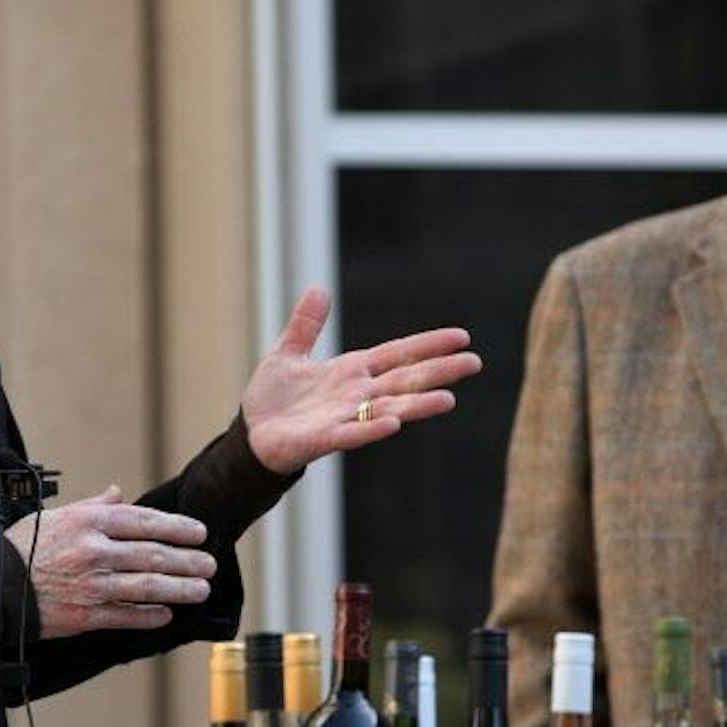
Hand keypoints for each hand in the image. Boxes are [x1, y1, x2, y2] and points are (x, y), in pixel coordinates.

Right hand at [4, 486, 217, 639]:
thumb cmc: (21, 548)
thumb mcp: (55, 515)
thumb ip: (92, 506)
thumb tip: (117, 493)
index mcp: (88, 523)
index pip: (144, 522)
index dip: (177, 528)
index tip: (199, 533)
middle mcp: (93, 552)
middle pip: (153, 556)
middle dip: (187, 561)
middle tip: (209, 564)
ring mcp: (91, 586)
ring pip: (146, 588)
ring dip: (179, 589)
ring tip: (200, 590)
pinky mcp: (85, 615)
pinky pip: (126, 616)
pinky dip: (149, 616)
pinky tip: (166, 614)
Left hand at [241, 287, 480, 474]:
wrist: (252, 435)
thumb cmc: (273, 398)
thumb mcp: (287, 353)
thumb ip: (306, 325)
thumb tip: (320, 288)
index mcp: (352, 371)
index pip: (398, 354)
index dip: (428, 345)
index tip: (461, 337)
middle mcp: (357, 395)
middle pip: (405, 380)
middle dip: (439, 372)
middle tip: (475, 363)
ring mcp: (344, 417)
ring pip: (389, 408)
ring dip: (417, 404)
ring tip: (448, 399)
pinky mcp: (323, 439)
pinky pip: (352, 433)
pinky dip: (371, 428)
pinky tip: (394, 423)